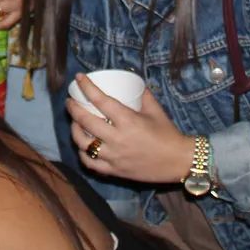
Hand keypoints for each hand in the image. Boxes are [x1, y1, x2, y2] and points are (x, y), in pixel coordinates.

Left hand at [64, 74, 194, 184]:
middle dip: (73, 108)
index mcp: (128, 121)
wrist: (179, 161)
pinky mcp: (114, 171)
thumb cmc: (168, 134)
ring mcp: (114, 156)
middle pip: (85, 121)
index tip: (79, 78)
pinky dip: (83, 154)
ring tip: (75, 123)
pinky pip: (91, 163)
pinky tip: (83, 147)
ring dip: (75, 131)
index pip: (100, 100)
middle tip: (70, 102)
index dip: (87, 87)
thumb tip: (132, 82)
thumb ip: (142, 95)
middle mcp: (118, 138)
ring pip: (83, 144)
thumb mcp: (156, 110)